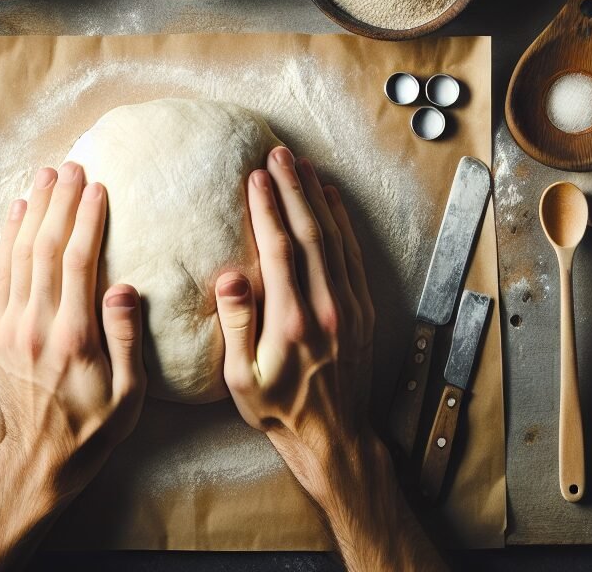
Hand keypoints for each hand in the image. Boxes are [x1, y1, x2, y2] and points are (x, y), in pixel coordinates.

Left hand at [0, 162, 145, 490]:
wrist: (40, 457)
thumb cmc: (94, 425)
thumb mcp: (129, 394)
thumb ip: (127, 337)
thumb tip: (126, 286)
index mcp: (72, 337)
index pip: (78, 262)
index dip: (87, 219)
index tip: (98, 187)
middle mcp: (35, 325)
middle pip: (46, 248)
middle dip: (60, 202)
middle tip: (72, 166)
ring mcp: (9, 325)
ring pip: (19, 253)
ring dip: (34, 209)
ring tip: (47, 175)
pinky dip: (7, 236)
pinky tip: (18, 209)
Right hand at [215, 147, 444, 571]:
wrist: (333, 437)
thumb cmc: (278, 408)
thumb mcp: (240, 378)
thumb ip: (235, 323)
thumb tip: (229, 275)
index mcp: (291, 320)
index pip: (279, 248)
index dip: (267, 208)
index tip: (255, 177)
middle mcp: (326, 306)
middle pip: (310, 232)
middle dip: (293, 188)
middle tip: (279, 154)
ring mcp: (349, 305)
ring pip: (334, 237)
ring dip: (317, 196)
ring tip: (302, 164)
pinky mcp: (362, 308)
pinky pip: (353, 252)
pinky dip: (342, 220)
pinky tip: (330, 198)